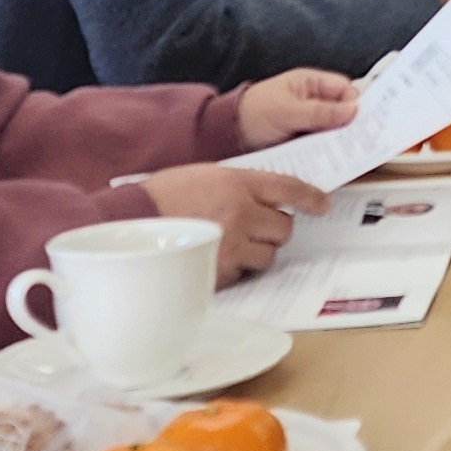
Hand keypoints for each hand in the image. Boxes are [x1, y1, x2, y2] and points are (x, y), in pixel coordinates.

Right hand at [135, 162, 330, 281]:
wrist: (127, 221)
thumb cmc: (161, 196)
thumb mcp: (205, 176)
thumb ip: (238, 186)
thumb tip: (265, 199)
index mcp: (238, 183)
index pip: (289, 188)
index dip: (310, 198)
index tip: (322, 204)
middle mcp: (241, 213)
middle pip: (284, 228)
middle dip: (274, 229)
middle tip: (256, 227)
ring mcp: (231, 245)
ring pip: (268, 255)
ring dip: (257, 251)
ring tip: (232, 244)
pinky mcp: (218, 271)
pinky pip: (243, 274)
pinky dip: (235, 269)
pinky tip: (214, 258)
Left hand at [231, 68, 356, 147]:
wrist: (226, 138)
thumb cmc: (252, 113)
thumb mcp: (286, 111)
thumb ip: (319, 111)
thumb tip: (353, 110)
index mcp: (312, 84)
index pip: (345, 90)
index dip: (357, 103)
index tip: (366, 119)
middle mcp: (315, 103)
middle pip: (345, 113)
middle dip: (353, 126)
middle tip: (364, 140)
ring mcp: (312, 125)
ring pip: (337, 133)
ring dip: (342, 143)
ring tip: (351, 155)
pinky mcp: (306, 145)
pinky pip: (325, 149)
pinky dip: (329, 155)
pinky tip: (335, 164)